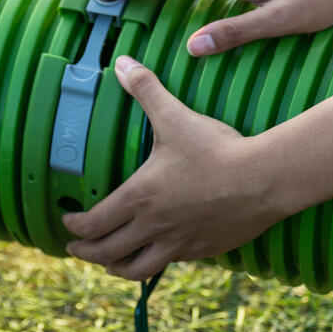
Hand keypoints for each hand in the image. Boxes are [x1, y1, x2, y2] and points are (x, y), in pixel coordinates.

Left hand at [61, 56, 293, 279]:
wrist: (263, 180)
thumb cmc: (215, 150)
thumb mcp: (175, 116)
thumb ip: (146, 90)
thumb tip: (122, 63)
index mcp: (139, 198)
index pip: (94, 223)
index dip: (75, 226)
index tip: (69, 220)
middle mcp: (153, 227)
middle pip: (106, 253)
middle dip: (85, 252)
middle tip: (75, 248)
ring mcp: (178, 243)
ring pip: (135, 269)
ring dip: (116, 266)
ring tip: (109, 262)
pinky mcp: (202, 251)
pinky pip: (169, 264)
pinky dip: (153, 262)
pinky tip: (155, 253)